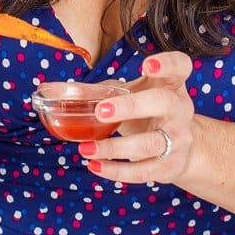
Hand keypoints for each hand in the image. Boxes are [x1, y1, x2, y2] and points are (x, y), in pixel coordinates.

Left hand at [79, 52, 195, 184]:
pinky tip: (96, 166)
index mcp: (172, 84)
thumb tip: (54, 89)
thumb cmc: (148, 111)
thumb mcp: (130, 95)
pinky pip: (144, 171)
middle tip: (100, 111)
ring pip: (150, 143)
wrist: (177, 146)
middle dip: (131, 106)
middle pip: (164, 103)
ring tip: (85, 148)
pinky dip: (117, 171)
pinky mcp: (172, 165)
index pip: (180, 66)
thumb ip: (98, 91)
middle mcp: (180, 109)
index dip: (167, 63)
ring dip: (115, 147)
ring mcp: (179, 138)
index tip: (147, 65)